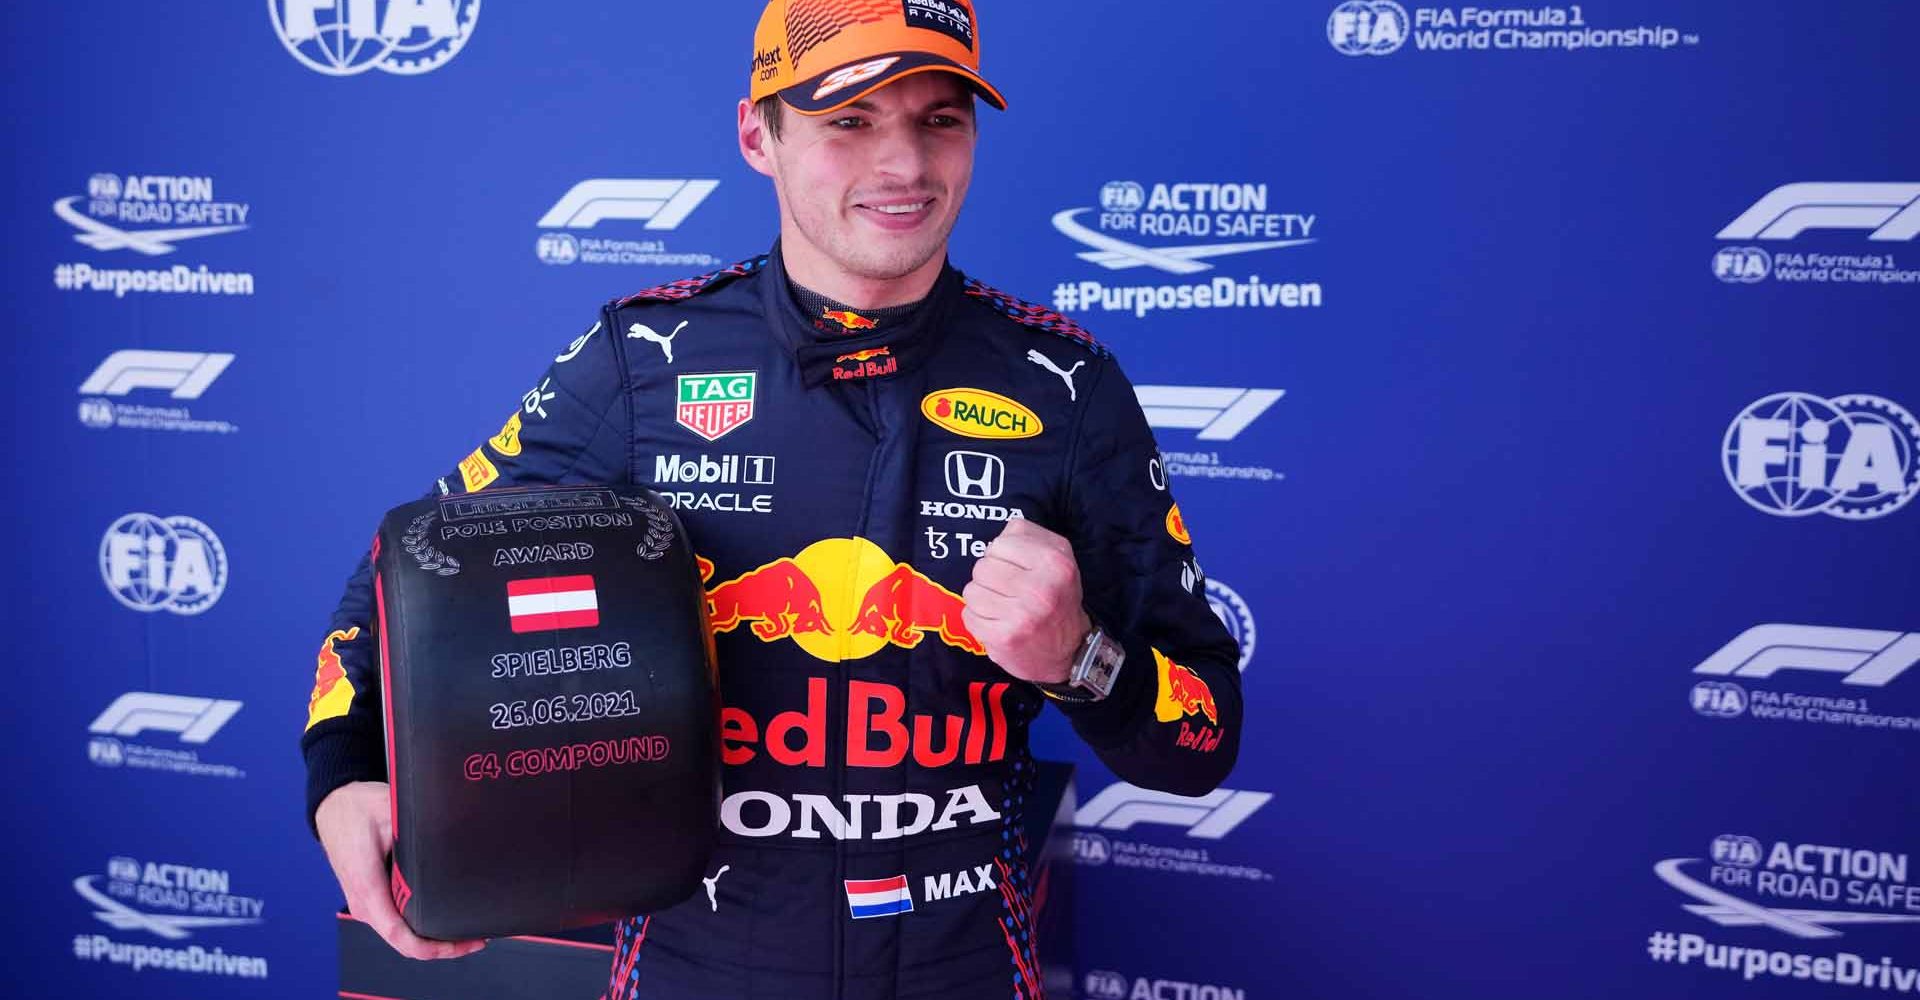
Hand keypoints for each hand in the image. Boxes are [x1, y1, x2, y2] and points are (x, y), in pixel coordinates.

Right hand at [315, 781, 485, 959]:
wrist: (335, 806)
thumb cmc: (358, 809)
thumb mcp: (391, 812)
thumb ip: (419, 831)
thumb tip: (453, 837)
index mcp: (368, 887)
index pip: (399, 935)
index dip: (433, 948)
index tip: (462, 944)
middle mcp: (365, 904)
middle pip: (405, 942)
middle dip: (443, 946)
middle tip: (477, 938)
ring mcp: (367, 905)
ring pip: (402, 935)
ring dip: (432, 938)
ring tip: (466, 931)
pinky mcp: (372, 900)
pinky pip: (397, 922)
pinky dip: (422, 927)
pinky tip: (444, 918)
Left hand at [962, 519, 1091, 684]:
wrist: (1070, 652)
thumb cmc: (1057, 598)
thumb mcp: (1057, 557)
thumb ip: (1026, 535)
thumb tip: (995, 537)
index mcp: (1056, 562)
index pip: (999, 544)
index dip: (1001, 555)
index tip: (1015, 569)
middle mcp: (1041, 588)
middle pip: (982, 567)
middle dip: (990, 578)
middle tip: (1009, 591)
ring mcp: (1022, 615)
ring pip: (972, 591)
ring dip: (982, 599)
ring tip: (1003, 607)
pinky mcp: (1004, 638)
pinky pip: (969, 616)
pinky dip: (979, 620)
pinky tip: (998, 623)